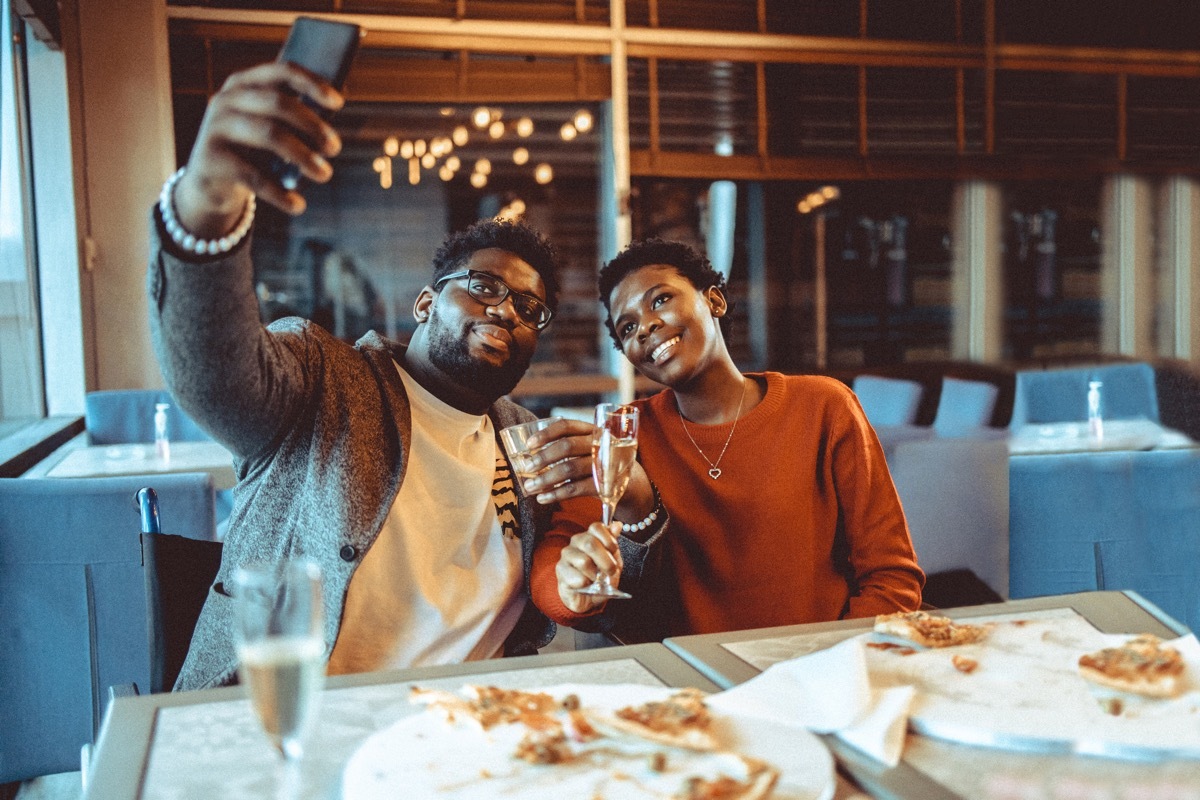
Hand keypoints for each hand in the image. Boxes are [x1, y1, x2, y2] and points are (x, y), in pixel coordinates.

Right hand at [173, 62, 343, 236]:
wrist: (209, 183)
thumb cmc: (250, 151)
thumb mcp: (267, 129)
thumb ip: (292, 120)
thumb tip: (331, 119)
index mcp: (243, 84)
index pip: (281, 72)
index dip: (311, 84)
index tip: (338, 103)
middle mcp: (226, 100)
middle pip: (278, 103)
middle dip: (313, 125)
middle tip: (334, 148)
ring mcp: (216, 128)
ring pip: (270, 134)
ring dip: (303, 156)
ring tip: (324, 174)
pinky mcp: (211, 159)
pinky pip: (253, 175)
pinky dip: (280, 193)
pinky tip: (297, 205)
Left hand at [521, 419, 653, 520]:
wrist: (634, 484)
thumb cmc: (603, 464)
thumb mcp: (591, 449)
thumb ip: (570, 448)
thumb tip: (532, 456)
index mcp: (593, 431)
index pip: (567, 426)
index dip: (545, 434)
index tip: (529, 445)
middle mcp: (600, 444)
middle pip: (567, 446)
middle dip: (543, 458)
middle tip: (527, 469)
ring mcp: (605, 464)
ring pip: (569, 468)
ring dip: (546, 479)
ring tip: (531, 488)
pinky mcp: (606, 484)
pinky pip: (576, 489)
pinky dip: (556, 494)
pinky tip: (543, 498)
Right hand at [556, 522, 623, 612]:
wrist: (589, 598)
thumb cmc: (600, 578)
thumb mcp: (613, 561)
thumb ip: (613, 544)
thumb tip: (617, 525)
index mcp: (590, 536)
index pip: (597, 527)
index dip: (609, 540)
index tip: (614, 552)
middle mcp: (576, 542)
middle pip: (590, 544)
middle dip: (605, 561)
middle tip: (611, 571)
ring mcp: (567, 556)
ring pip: (584, 561)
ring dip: (595, 575)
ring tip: (596, 580)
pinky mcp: (561, 571)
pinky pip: (577, 578)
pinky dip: (587, 585)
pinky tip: (585, 585)